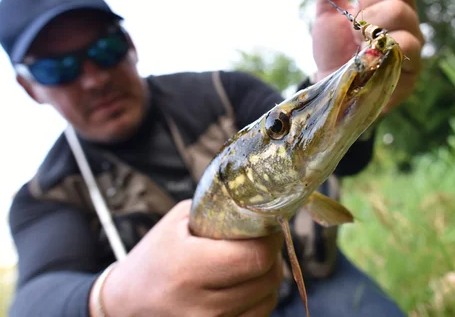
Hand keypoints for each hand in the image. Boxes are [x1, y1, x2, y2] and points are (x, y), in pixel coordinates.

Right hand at [93, 200, 283, 316]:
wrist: (125, 305)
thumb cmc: (155, 257)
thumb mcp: (178, 222)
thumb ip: (220, 211)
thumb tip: (262, 204)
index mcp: (188, 268)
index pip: (256, 256)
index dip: (271, 239)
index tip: (268, 226)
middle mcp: (200, 306)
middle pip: (267, 279)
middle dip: (272, 256)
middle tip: (262, 241)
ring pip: (267, 300)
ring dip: (266, 279)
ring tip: (247, 264)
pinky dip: (257, 299)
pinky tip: (241, 286)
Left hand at [310, 0, 424, 113]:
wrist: (327, 89)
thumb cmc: (333, 51)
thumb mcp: (328, 11)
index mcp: (394, 8)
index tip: (355, 14)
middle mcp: (410, 29)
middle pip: (400, 8)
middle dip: (368, 22)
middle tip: (355, 39)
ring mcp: (412, 56)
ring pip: (407, 37)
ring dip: (373, 45)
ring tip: (360, 57)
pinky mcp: (408, 81)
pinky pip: (403, 63)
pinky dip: (378, 63)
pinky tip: (365, 70)